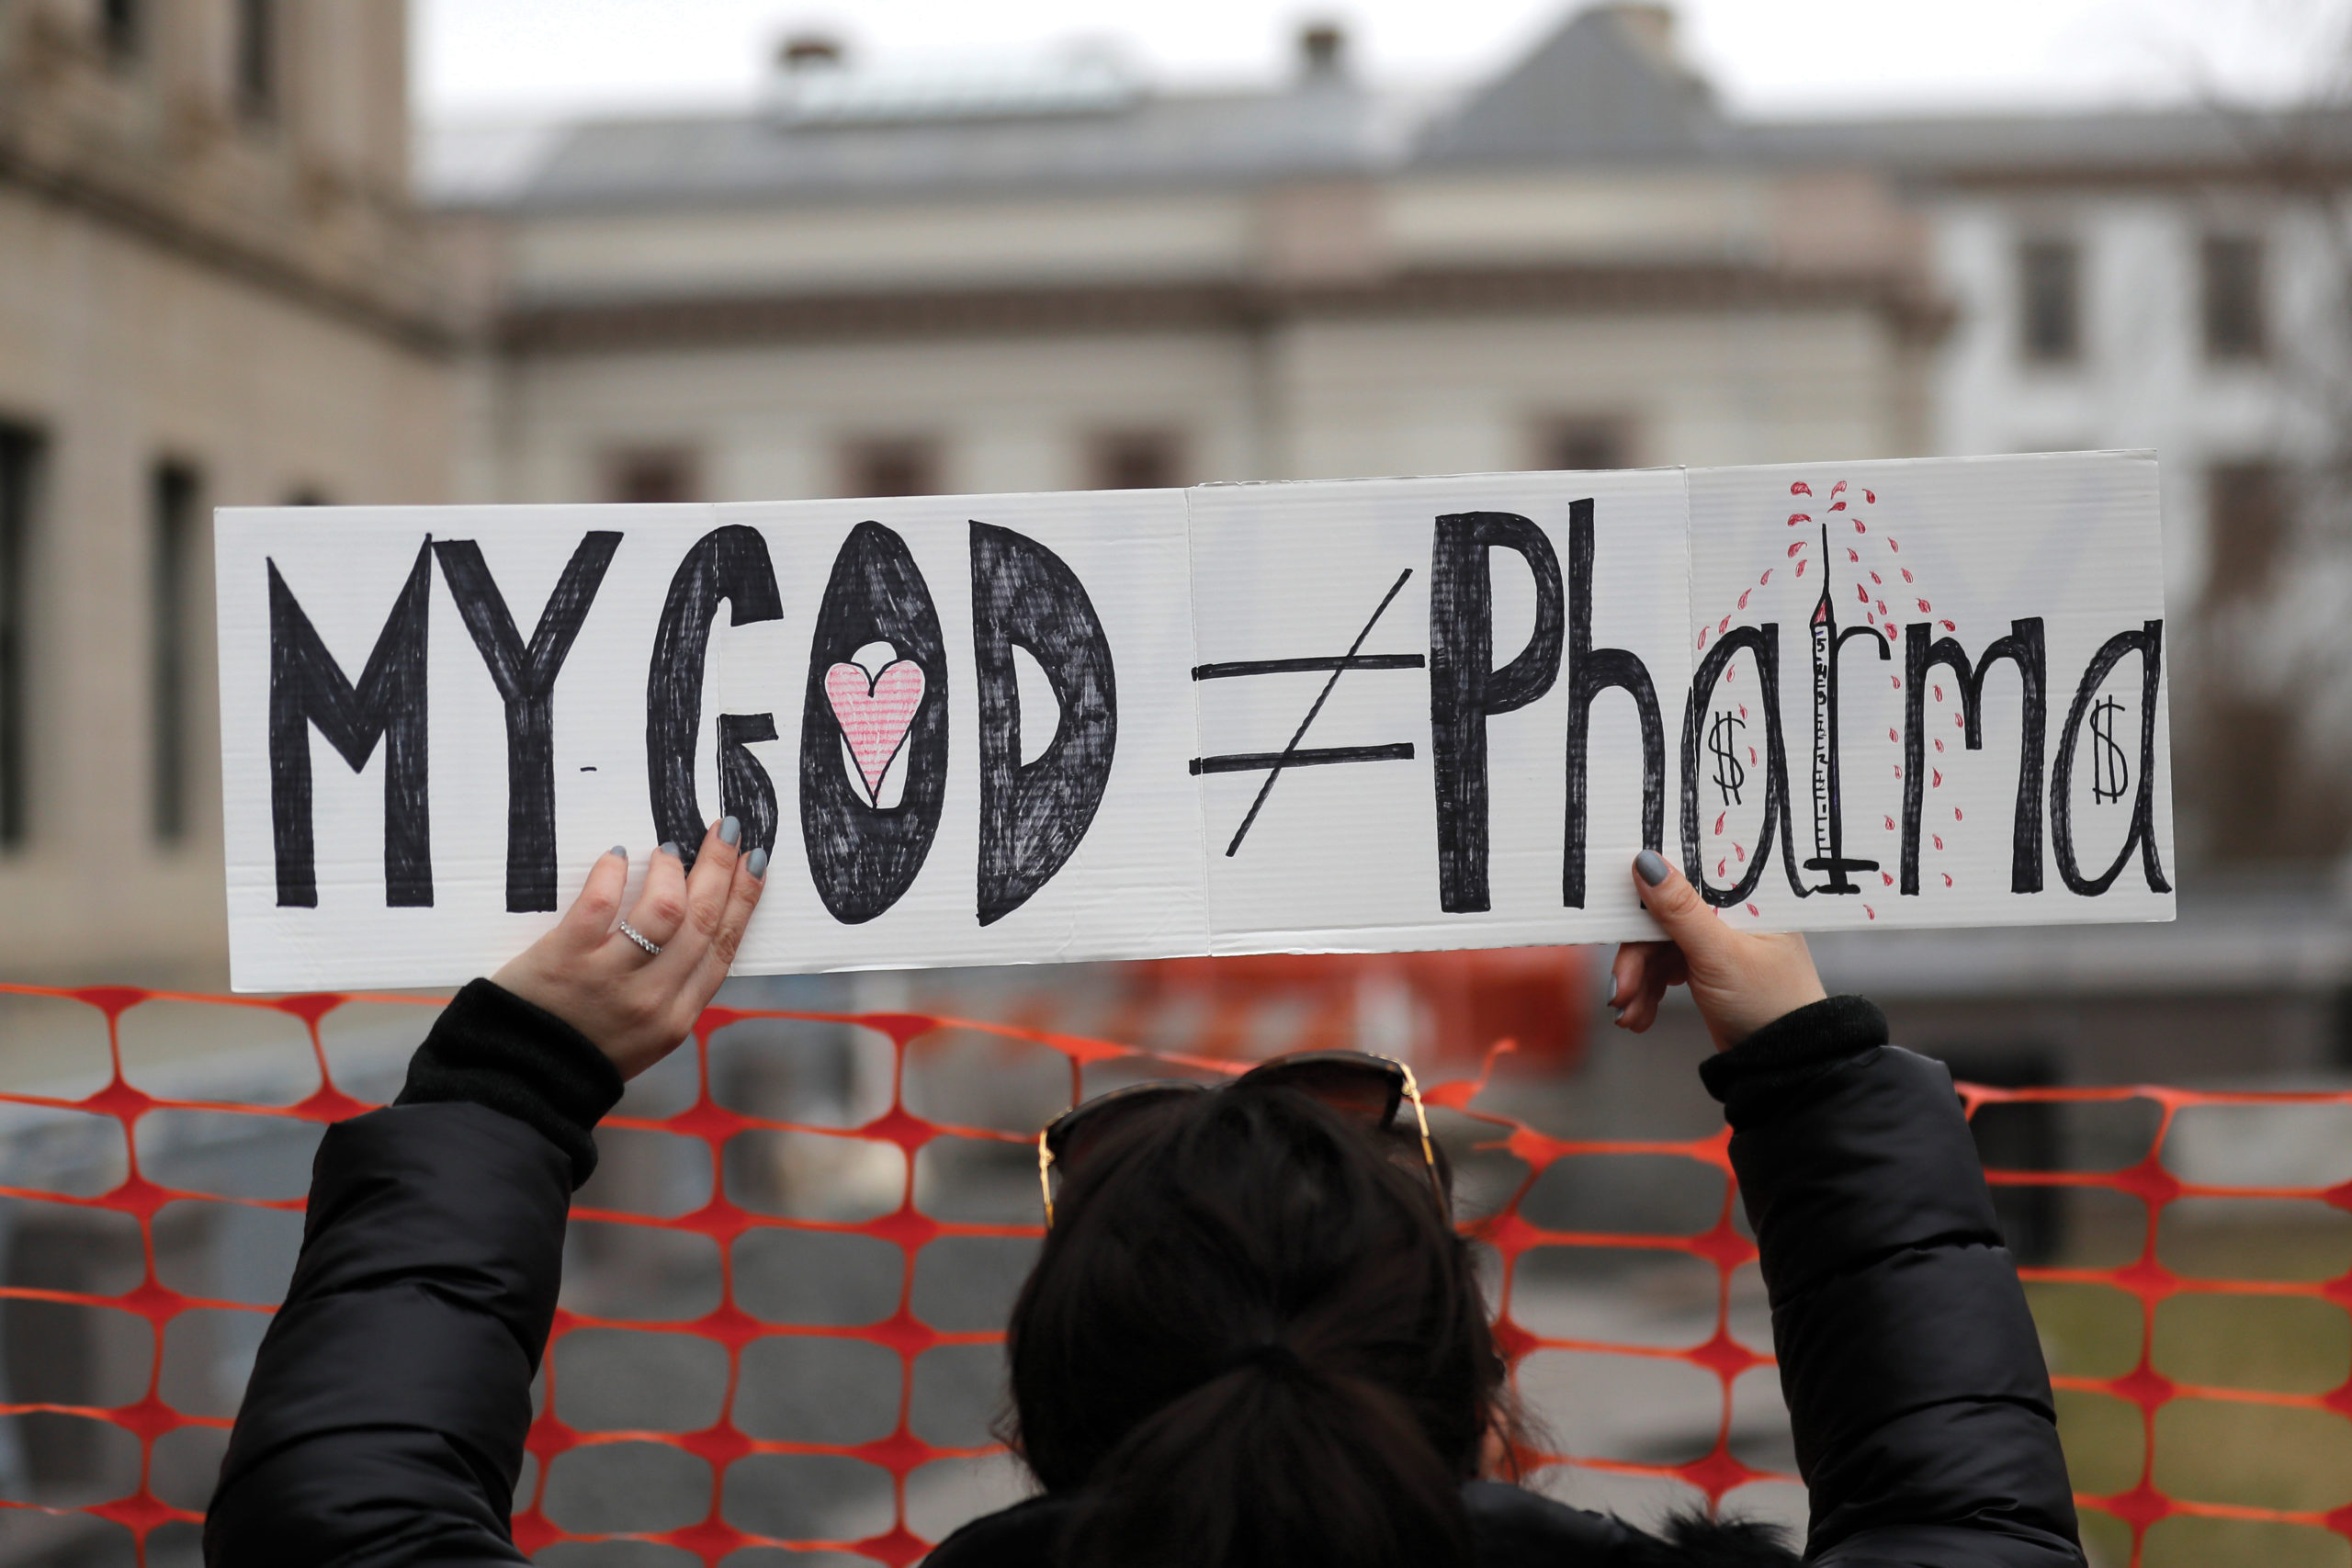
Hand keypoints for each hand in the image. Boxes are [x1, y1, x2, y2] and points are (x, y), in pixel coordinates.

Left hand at [492, 818, 768, 1080]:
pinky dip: (614, 874)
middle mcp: (653, 998)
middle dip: (722, 869)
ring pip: (665, 911)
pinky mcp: (567, 960)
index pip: (723, 947)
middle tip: (726, 829)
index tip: (755, 861)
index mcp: (678, 1017)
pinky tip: (617, 856)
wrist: (520, 1080)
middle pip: (702, 922)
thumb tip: (696, 923)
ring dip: (673, 870)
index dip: (744, 900)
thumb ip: (674, 989)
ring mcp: (611, 978)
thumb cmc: (584, 1050)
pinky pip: (601, 905)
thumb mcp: (647, 1035)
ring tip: (669, 849)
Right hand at [1608, 850, 1825, 1049]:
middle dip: (1635, 958)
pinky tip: (1640, 1014)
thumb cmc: (1772, 1005)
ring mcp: (1715, 944)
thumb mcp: (1720, 954)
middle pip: (1662, 919)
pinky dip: (1648, 992)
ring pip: (1657, 948)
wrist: (1782, 1061)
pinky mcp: (1705, 970)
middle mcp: (1729, 916)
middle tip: (1620, 987)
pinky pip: (1663, 970)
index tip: (1618, 904)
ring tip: (1628, 1011)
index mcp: (1744, 900)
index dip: (1649, 887)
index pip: (1687, 877)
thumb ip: (1681, 910)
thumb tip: (1648, 863)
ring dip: (1637, 981)